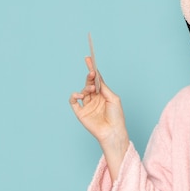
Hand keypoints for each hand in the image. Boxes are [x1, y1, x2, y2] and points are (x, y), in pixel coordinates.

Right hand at [69, 57, 129, 179]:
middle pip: (89, 83)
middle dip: (89, 76)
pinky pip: (73, 101)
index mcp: (103, 94)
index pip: (96, 80)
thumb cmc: (116, 116)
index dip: (93, 69)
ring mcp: (87, 105)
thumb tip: (97, 76)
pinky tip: (80, 95)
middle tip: (91, 72)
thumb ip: (104, 87)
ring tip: (91, 88)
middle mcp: (94, 99)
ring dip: (86, 87)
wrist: (113, 132)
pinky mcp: (80, 113)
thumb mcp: (113, 98)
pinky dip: (74, 96)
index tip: (89, 59)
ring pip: (82, 91)